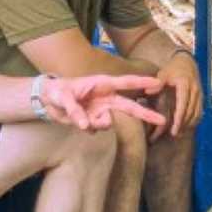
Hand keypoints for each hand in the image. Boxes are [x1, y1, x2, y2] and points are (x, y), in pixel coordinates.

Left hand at [43, 74, 165, 132]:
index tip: (159, 82)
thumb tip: (86, 126)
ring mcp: (102, 110)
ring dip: (98, 124)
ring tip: (81, 119)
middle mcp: (106, 97)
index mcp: (103, 84)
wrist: (48, 102)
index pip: (126, 83)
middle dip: (145, 114)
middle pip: (130, 106)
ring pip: (110, 122)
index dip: (142, 82)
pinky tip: (79, 121)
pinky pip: (97, 129)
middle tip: (163, 120)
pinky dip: (89, 128)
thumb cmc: (57, 92)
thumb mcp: (62, 98)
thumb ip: (75, 111)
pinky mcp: (95, 121)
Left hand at [152, 52, 202, 140]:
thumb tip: (147, 91)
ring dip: (189, 124)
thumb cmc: (173, 68)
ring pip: (196, 113)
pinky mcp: (201, 97)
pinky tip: (187, 126)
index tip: (174, 129)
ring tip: (180, 133)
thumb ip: (157, 83)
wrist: (187, 62)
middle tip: (175, 134)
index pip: (183, 105)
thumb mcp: (164, 73)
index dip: (179, 119)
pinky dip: (194, 120)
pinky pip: (200, 111)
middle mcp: (194, 90)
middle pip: (190, 112)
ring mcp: (199, 94)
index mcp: (185, 85)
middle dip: (183, 124)